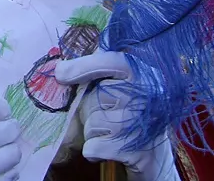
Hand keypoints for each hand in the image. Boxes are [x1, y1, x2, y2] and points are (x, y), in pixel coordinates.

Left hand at [55, 52, 178, 180]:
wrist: (153, 152)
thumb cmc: (128, 112)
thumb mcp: (120, 85)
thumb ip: (98, 69)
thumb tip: (61, 67)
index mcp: (144, 73)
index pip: (113, 61)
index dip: (84, 65)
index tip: (60, 73)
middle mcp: (149, 95)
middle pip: (97, 96)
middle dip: (90, 107)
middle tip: (103, 113)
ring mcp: (143, 123)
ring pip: (93, 123)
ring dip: (92, 130)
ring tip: (109, 131)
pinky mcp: (137, 151)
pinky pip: (94, 147)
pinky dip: (93, 150)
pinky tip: (109, 147)